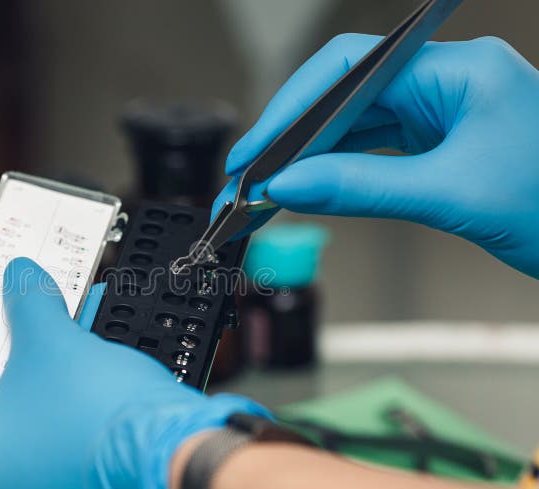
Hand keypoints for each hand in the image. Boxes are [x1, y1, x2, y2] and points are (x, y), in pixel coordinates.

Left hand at [0, 257, 267, 488]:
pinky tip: (104, 393)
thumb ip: (28, 304)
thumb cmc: (101, 419)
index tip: (18, 332)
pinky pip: (74, 462)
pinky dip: (85, 428)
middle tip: (56, 340)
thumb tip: (21, 277)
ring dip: (65, 398)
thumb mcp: (55, 341)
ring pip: (46, 440)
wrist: (177, 465)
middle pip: (11, 416)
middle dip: (39, 373)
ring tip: (87, 357)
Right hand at [216, 34, 538, 277]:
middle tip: (251, 172)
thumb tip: (291, 186)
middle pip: (345, 95)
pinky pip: (376, 146)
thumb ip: (362, 188)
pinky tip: (312, 184)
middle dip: (293, 135)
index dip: (292, 108)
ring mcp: (443, 110)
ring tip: (270, 185)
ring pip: (357, 123)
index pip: (349, 70)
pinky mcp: (441, 140)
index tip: (257, 149)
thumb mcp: (451, 196)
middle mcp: (448, 81)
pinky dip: (340, 167)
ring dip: (311, 155)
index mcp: (459, 71)